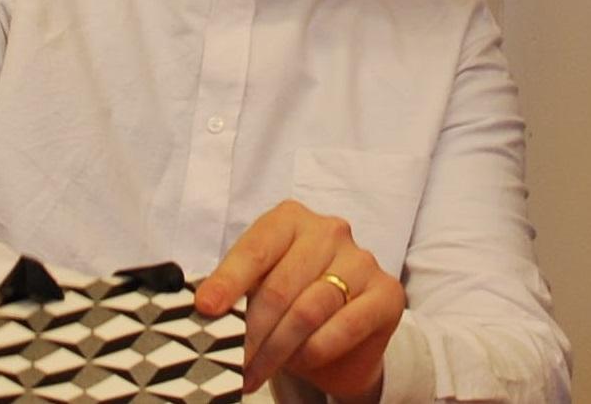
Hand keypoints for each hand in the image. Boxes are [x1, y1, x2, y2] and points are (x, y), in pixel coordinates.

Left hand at [195, 200, 404, 400]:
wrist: (346, 334)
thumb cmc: (293, 301)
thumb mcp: (261, 288)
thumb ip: (237, 290)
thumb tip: (203, 306)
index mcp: (290, 219)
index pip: (255, 249)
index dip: (228, 282)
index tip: (205, 309)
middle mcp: (329, 230)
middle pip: (279, 287)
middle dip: (251, 333)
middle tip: (234, 364)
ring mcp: (361, 259)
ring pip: (308, 310)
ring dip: (278, 350)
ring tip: (257, 372)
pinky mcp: (387, 293)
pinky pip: (344, 325)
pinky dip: (316, 351)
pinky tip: (302, 361)